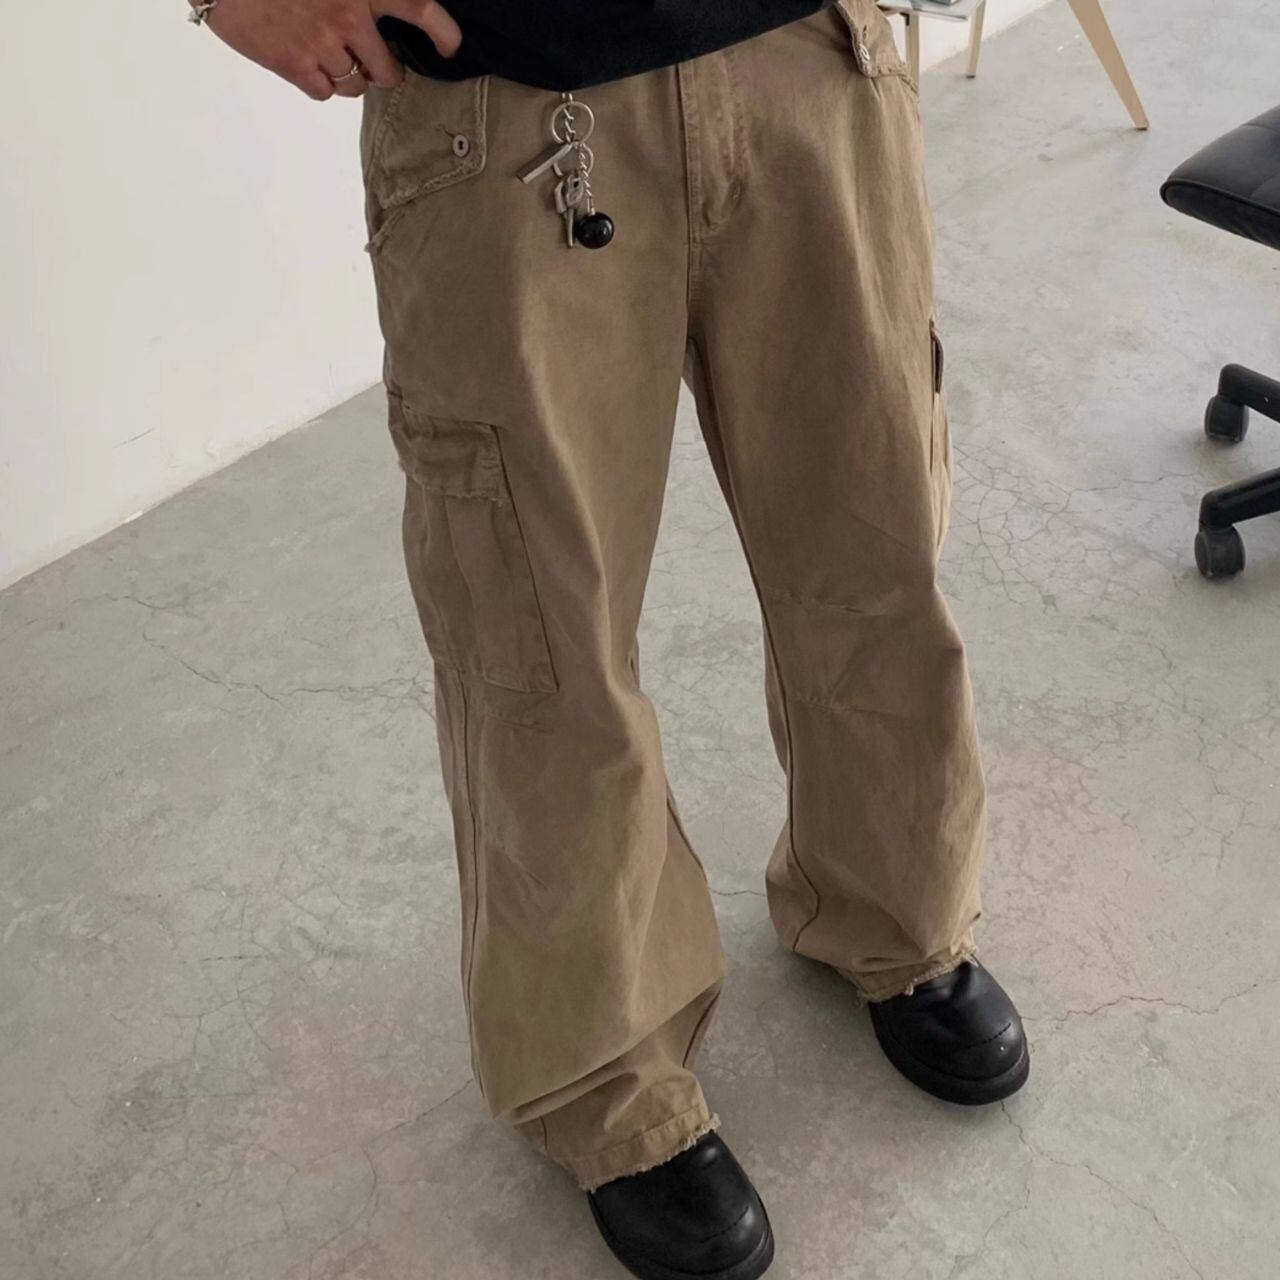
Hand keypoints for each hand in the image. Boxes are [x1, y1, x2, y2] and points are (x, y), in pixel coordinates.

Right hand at [196, 0, 461, 100]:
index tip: (450, 47)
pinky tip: (303, 59)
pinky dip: (318, 82)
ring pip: (356, 86)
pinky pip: (324, 92)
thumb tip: (377, 16)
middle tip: (371, 62)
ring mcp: (322, 42)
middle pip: (389, 71)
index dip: (443, 33)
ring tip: (327, 53)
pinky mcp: (294, 63)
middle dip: (383, 72)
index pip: (421, 9)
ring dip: (348, 77)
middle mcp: (349, 13)